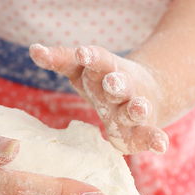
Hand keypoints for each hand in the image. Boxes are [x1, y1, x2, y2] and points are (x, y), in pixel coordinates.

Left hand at [30, 44, 168, 154]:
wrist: (142, 93)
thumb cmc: (100, 81)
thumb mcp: (81, 69)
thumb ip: (60, 59)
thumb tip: (33, 49)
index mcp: (105, 70)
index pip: (98, 60)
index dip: (91, 57)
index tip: (82, 52)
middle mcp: (122, 88)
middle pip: (120, 84)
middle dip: (116, 83)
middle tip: (111, 82)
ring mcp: (134, 109)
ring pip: (136, 108)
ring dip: (137, 108)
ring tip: (138, 108)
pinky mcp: (141, 131)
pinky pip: (149, 135)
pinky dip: (156, 139)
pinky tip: (161, 144)